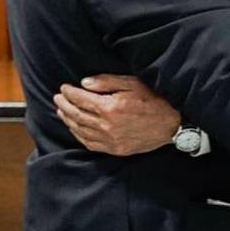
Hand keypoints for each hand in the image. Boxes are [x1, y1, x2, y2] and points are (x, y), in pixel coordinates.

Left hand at [55, 74, 180, 155]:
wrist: (171, 123)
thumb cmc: (154, 99)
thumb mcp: (132, 83)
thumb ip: (106, 82)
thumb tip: (84, 83)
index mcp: (110, 107)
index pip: (80, 99)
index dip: (69, 93)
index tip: (63, 88)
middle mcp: (106, 125)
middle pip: (77, 115)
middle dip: (64, 105)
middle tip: (57, 98)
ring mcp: (110, 140)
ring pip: (80, 130)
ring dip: (68, 120)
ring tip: (61, 112)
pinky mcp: (115, 149)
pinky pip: (90, 144)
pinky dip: (78, 136)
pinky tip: (75, 129)